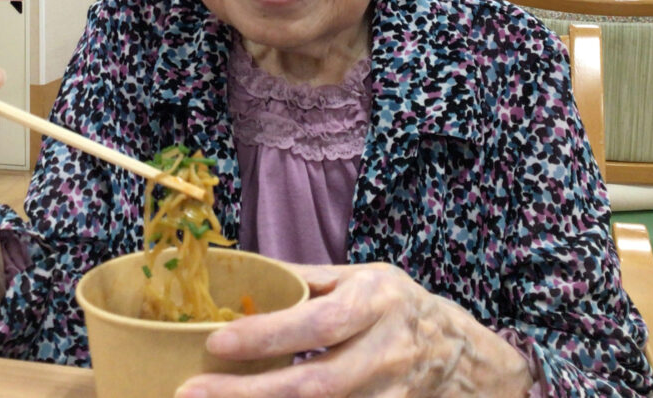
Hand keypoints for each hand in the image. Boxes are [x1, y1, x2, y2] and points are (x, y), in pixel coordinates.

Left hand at [174, 262, 532, 397]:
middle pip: (314, 384)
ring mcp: (390, 394)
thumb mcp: (361, 277)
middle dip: (248, 393)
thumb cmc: (398, 305)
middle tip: (191, 391)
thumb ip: (305, 279)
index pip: (318, 323)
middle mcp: (386, 351)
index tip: (216, 341)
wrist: (461, 352)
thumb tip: (241, 268)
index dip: (267, 335)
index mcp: (377, 301)